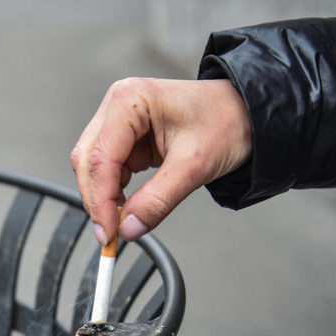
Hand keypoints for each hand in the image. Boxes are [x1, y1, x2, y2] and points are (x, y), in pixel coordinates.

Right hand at [70, 77, 250, 244]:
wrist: (246, 113)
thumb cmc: (226, 122)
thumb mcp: (194, 166)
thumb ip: (158, 200)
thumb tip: (129, 228)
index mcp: (130, 101)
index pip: (101, 158)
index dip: (101, 200)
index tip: (110, 232)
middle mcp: (118, 105)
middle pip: (89, 160)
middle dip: (98, 200)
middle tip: (111, 234)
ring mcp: (120, 120)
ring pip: (94, 166)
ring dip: (104, 196)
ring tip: (122, 221)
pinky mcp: (127, 136)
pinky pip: (109, 168)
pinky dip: (114, 190)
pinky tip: (127, 206)